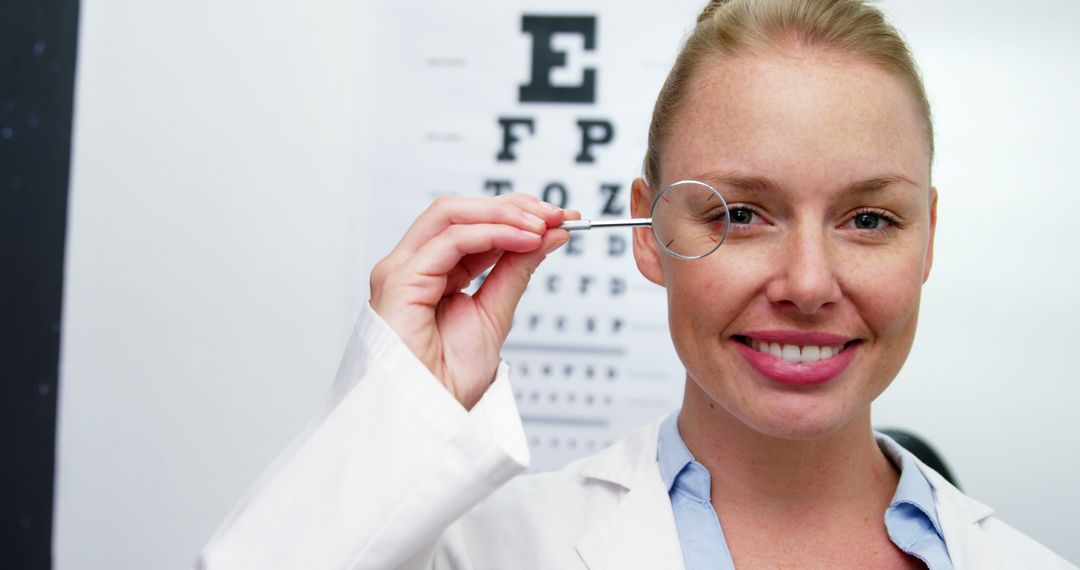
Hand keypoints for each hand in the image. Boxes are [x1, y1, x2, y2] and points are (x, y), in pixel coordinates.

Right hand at [369, 194, 577, 409]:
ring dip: (504, 214)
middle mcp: (414, 266)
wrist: (428, 418)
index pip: (474, 226)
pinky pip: (450, 240)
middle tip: (555, 216)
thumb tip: (547, 236)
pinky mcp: (400, 280)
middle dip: (513, 207)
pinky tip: (523, 240)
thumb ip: (516, 271)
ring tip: (542, 226)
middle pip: (460, 212)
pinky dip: (492, 233)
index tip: (558, 219)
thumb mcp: (495, 314)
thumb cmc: (447, 380)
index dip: (516, 215)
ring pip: (451, 215)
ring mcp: (402, 270)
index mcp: (434, 274)